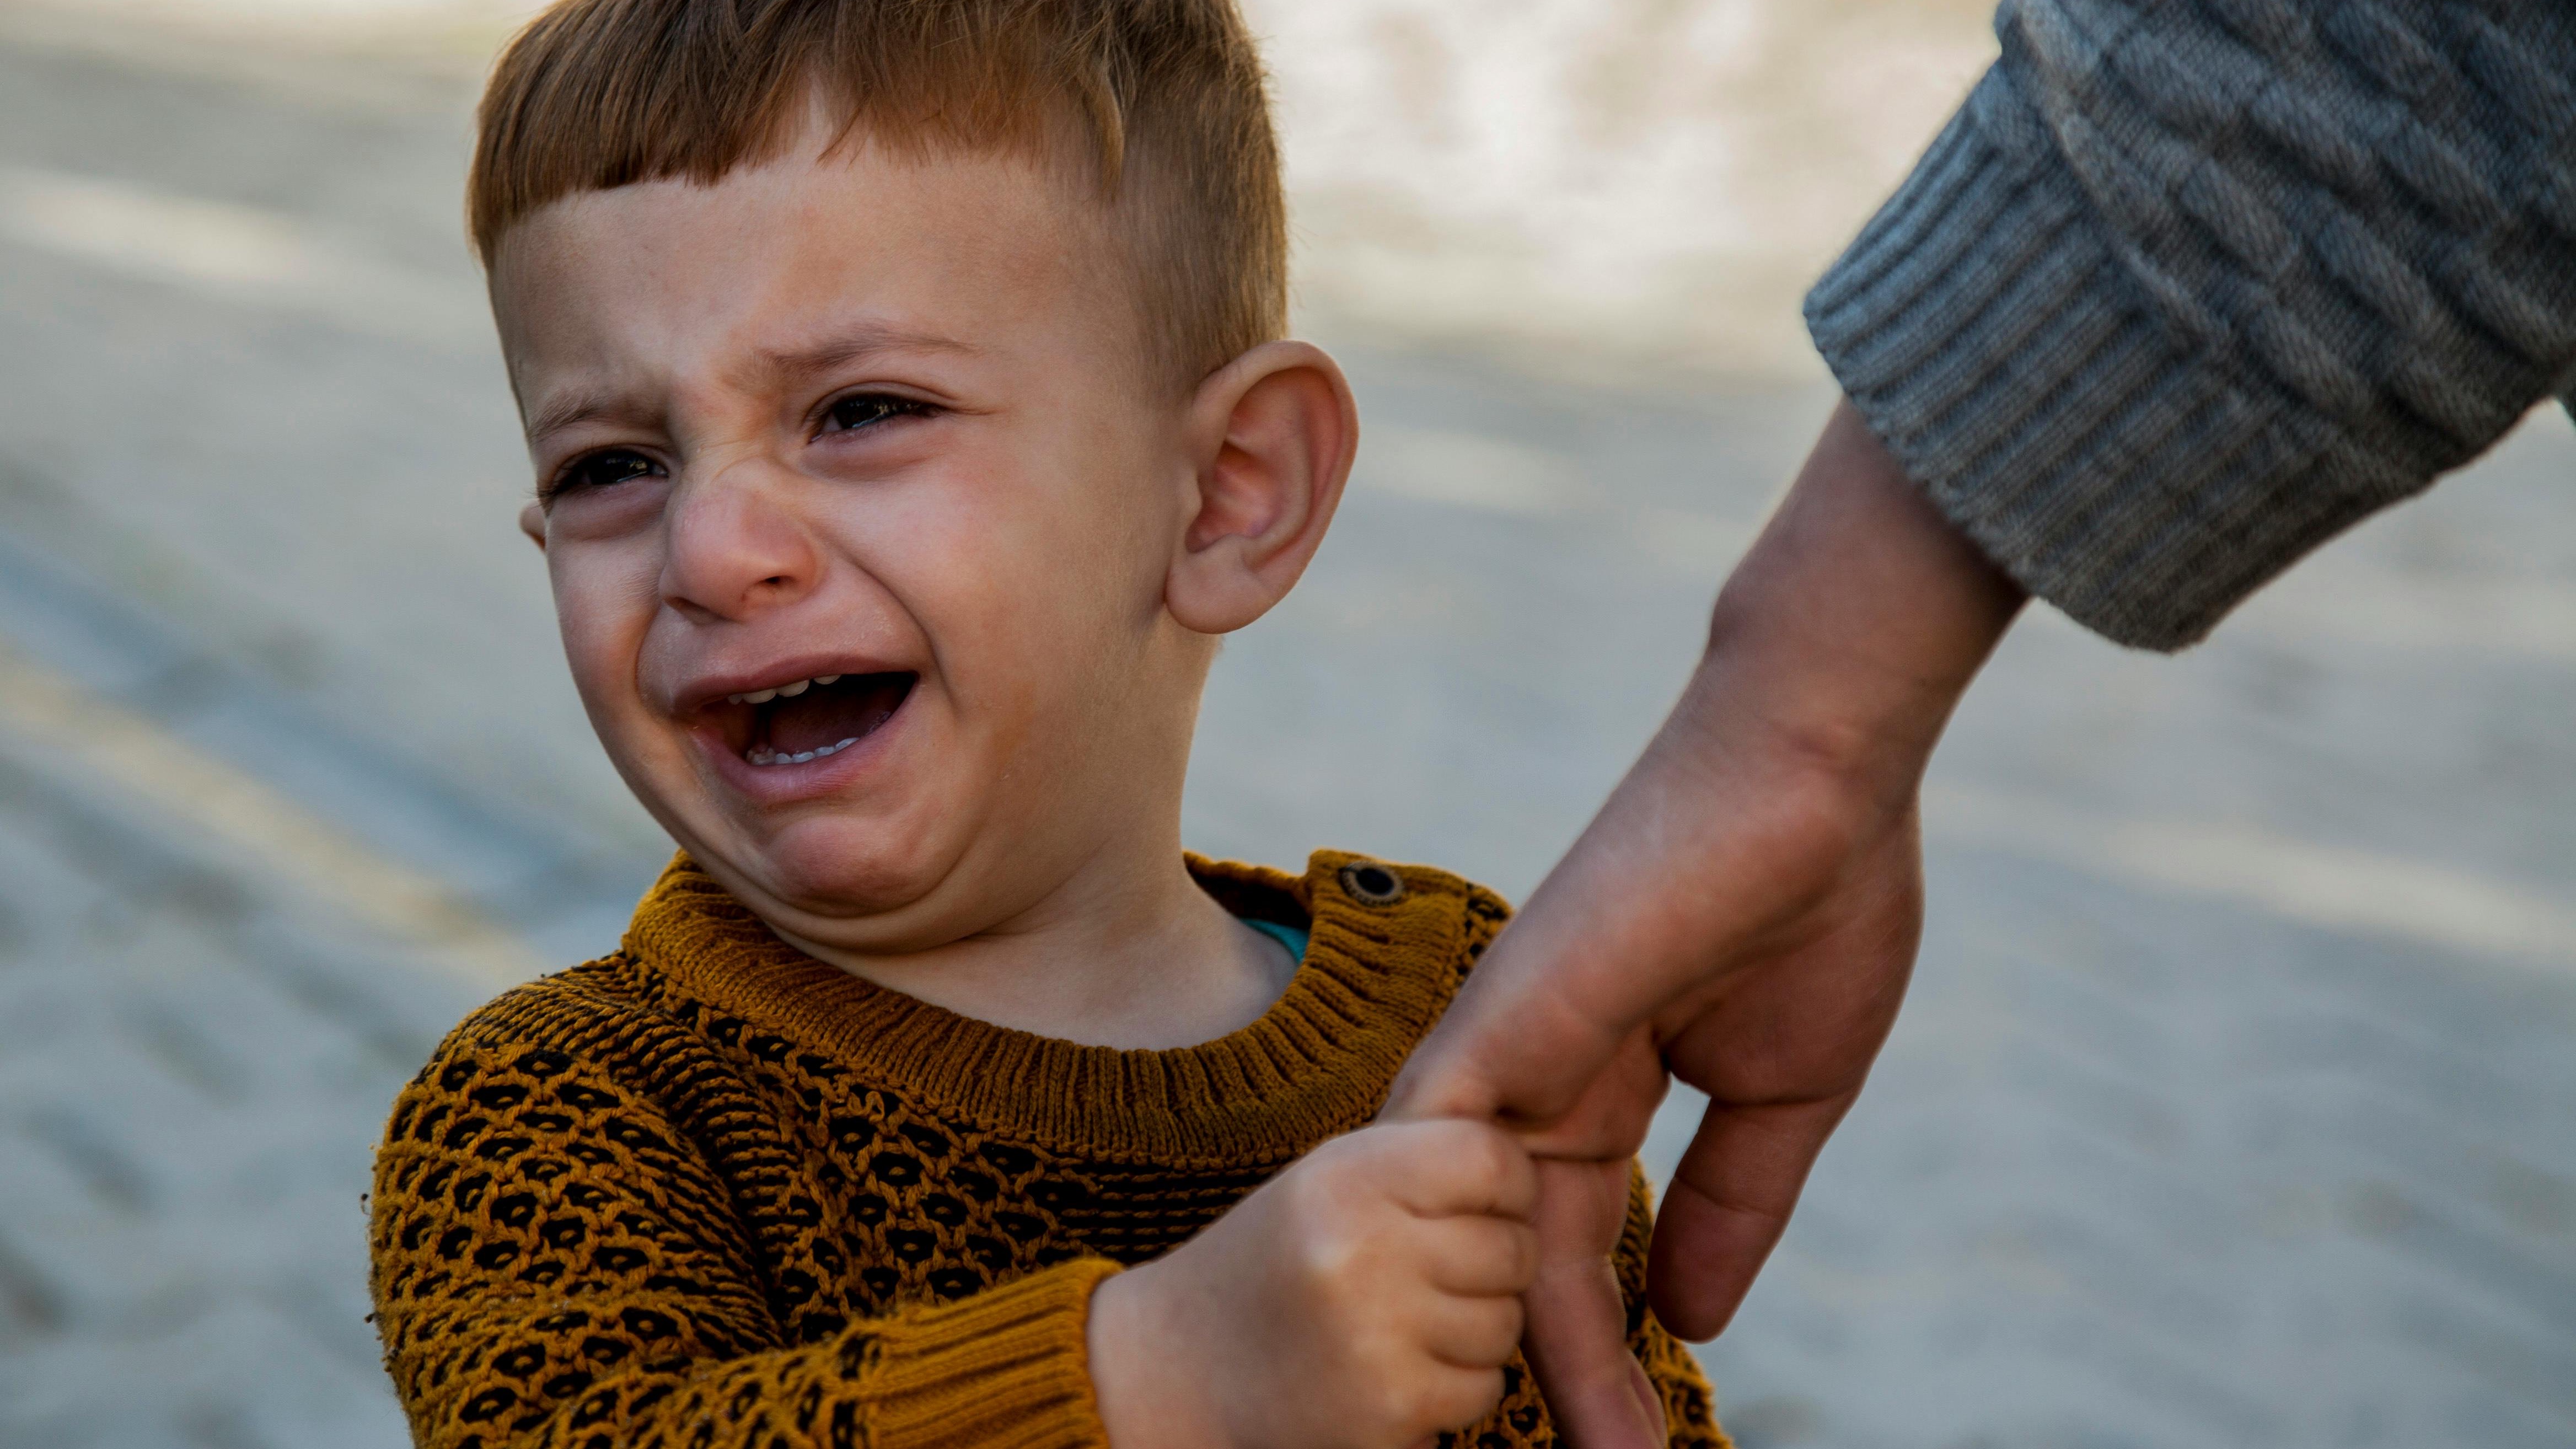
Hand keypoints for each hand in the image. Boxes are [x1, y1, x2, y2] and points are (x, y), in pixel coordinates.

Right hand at [1087, 1120, 1540, 1448]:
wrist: (1181, 1368)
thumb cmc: (1276, 1261)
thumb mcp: (1329, 1180)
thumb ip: (1419, 1160)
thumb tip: (1533, 1165)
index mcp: (1346, 1175)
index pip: (1492, 1158)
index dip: (1506, 1185)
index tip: (1480, 1204)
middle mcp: (1362, 1248)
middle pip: (1513, 1249)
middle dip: (1491, 1266)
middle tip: (1433, 1273)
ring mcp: (1377, 1335)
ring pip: (1505, 1325)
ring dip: (1474, 1331)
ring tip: (1403, 1323)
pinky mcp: (1390, 1410)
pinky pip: (1483, 1389)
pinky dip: (1454, 1388)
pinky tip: (1395, 1371)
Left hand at [1381, 401, 2024, 1448]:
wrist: (1820, 774)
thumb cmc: (1816, 901)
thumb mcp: (1782, 1092)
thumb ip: (1730, 1204)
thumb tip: (1692, 1321)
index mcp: (1596, 1086)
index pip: (1575, 1248)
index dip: (1596, 1352)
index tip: (1632, 1442)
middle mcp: (1530, 1072)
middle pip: (1515, 1254)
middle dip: (1553, 1375)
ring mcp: (1509, 1042)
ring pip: (1472, 1219)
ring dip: (1504, 1336)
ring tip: (1553, 1442)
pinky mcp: (1506, 1013)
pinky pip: (1437, 1145)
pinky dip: (1438, 1235)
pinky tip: (1459, 1324)